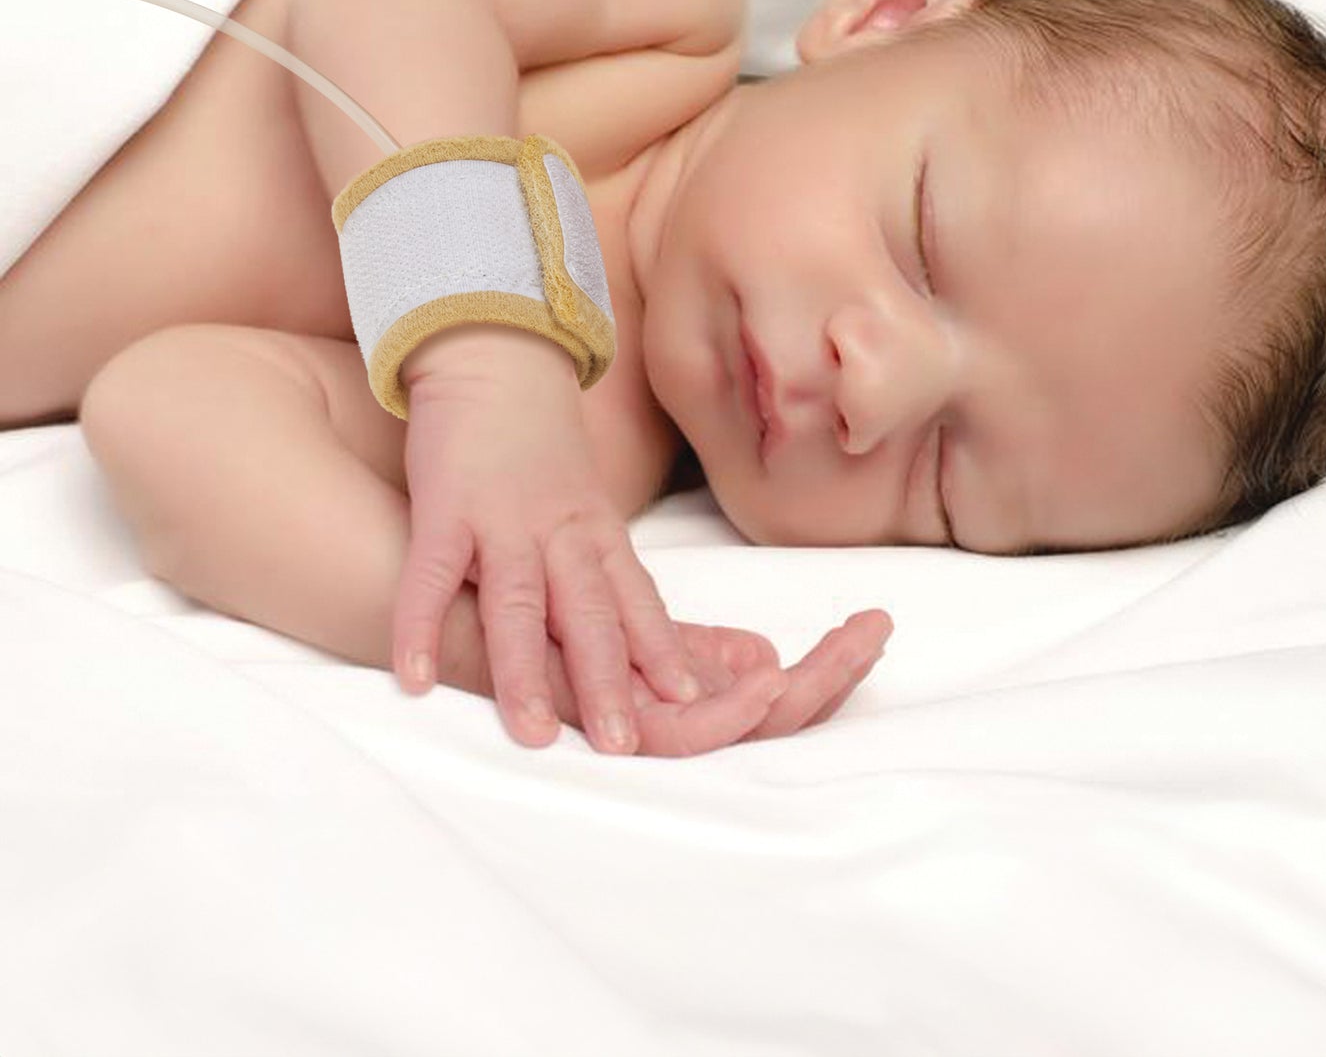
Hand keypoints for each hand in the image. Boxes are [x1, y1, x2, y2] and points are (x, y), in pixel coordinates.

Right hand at [393, 327, 704, 754]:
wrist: (494, 362)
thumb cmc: (541, 452)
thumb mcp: (586, 510)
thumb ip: (602, 573)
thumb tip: (640, 643)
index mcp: (599, 533)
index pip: (637, 601)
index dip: (660, 653)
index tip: (689, 706)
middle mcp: (561, 531)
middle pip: (589, 613)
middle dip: (608, 680)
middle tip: (624, 745)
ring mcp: (502, 519)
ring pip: (518, 602)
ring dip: (524, 670)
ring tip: (530, 734)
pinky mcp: (444, 508)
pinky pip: (431, 574)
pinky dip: (421, 625)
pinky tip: (414, 676)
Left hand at [467, 611, 894, 756]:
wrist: (440, 596)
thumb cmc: (518, 600)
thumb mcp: (609, 606)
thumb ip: (681, 639)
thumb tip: (761, 652)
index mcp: (665, 692)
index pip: (767, 696)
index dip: (825, 666)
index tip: (872, 627)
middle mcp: (656, 716)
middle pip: (769, 717)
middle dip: (833, 676)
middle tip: (881, 635)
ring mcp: (631, 723)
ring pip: (738, 729)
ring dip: (801, 693)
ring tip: (856, 652)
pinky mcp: (598, 724)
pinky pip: (676, 734)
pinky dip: (730, 712)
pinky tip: (775, 678)